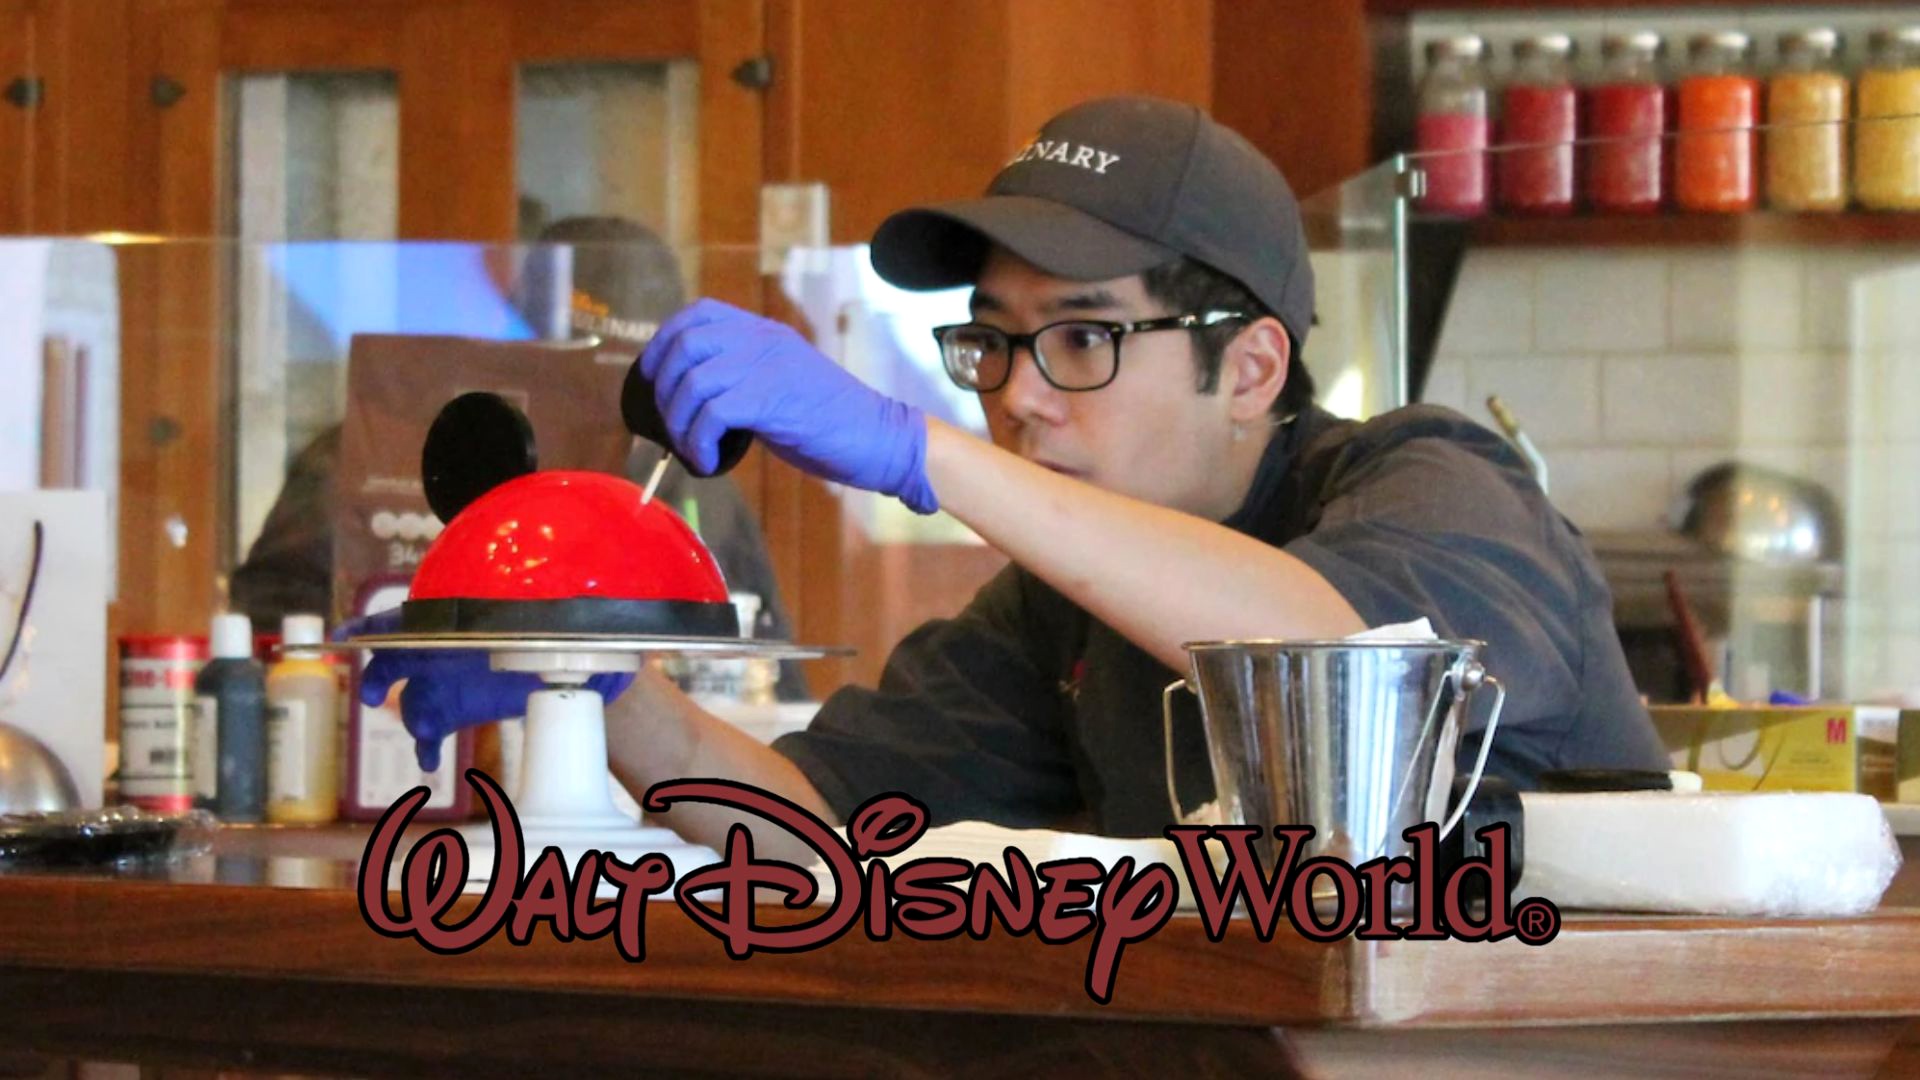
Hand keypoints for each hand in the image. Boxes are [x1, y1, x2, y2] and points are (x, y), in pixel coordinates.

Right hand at [343, 610, 634, 771]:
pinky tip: (431, 764)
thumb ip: (570, 641)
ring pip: (414, 698)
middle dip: (383, 674)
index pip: (409, 617)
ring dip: (415, 719)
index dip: (375, 626)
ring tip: (427, 738)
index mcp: (459, 621)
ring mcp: (446, 679)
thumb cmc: (566, 634)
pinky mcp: (455, 708)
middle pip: (400, 659)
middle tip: (373, 694)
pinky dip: (426, 745)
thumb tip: (604, 656)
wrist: (577, 661)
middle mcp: (445, 647)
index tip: (348, 637)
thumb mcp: (568, 631)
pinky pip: (429, 728)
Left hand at [640, 298, 937, 512]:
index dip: (664, 343)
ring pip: (693, 383)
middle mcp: (762, 340)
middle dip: (664, 390)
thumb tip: (692, 396)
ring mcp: (767, 366)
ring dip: (680, 424)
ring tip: (693, 450)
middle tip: (671, 426)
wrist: (879, 437)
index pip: (698, 314)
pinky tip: (709, 461)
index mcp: (764, 332)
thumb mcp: (781, 383)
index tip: (653, 378)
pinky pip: (712, 415)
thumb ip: (743, 377)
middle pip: (685, 345)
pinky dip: (699, 443)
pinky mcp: (771, 399)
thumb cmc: (831, 421)